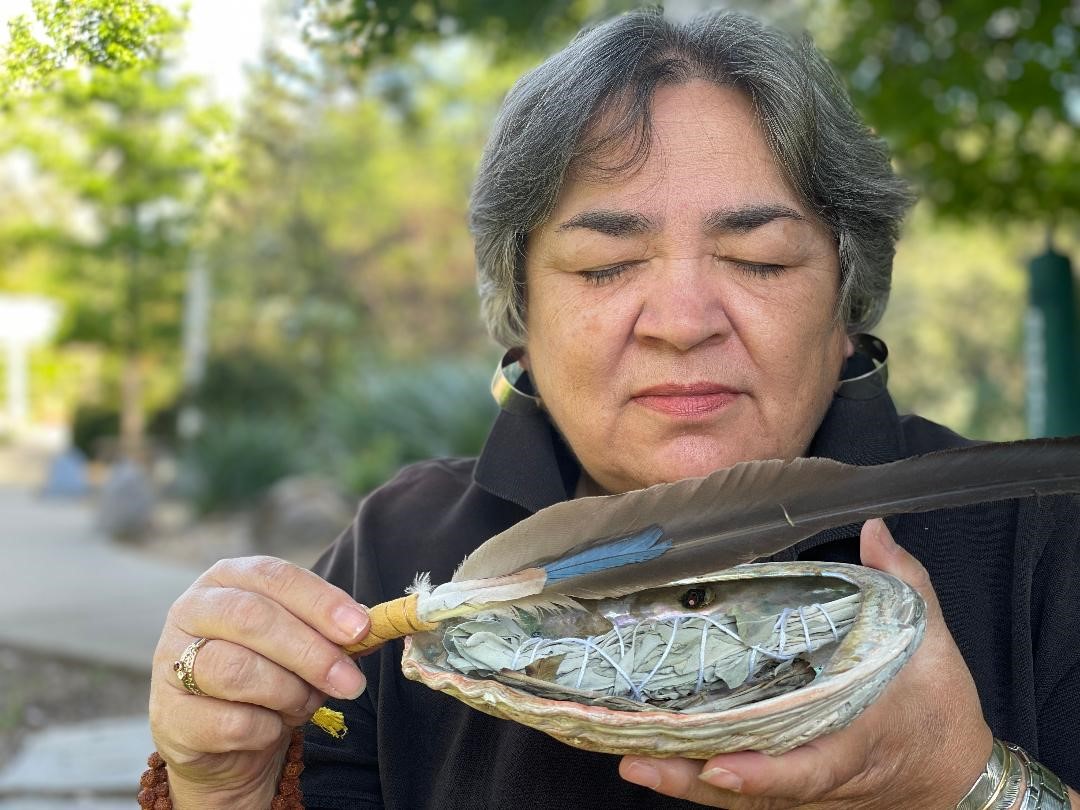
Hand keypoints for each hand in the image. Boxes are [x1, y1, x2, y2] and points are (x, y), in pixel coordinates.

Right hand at [149, 556, 369, 809]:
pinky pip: (231, 722)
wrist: (228, 738)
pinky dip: (266, 729)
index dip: (320, 601)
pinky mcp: (170, 716)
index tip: (360, 629)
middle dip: (312, 652)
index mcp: (228, 578)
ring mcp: (171, 662)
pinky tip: (272, 726)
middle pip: (253, 619)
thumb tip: (373, 627)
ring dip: (289, 693)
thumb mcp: (304, 640)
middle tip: (351, 682)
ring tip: (307, 703)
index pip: (274, 577)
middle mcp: (192, 610)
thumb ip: (334, 630)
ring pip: (238, 670)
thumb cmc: (272, 671)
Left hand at [619, 519, 991, 808]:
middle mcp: (825, 776)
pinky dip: (698, 783)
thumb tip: (873, 526)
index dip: (764, 772)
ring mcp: (806, 793)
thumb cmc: (940, 711)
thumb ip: (904, 582)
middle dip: (694, 777)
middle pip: (754, 791)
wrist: (955, 780)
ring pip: (739, 800)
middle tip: (637, 759)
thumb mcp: (932, 642)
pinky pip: (741, 796)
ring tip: (631, 759)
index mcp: (859, 741)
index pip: (810, 767)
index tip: (720, 766)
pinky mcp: (793, 795)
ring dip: (684, 783)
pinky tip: (655, 761)